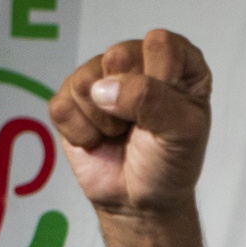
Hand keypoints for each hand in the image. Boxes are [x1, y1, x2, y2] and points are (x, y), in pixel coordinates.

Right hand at [49, 29, 211, 215]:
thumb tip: (103, 90)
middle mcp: (136, 59)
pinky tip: (97, 140)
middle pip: (117, 55)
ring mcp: (99, 76)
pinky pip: (62, 107)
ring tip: (119, 134)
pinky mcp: (69, 99)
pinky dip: (81, 134)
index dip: (160, 81)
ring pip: (85, 82)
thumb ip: (153, 100)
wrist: (141, 203)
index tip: (167, 113)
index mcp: (175, 59)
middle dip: (128, 103)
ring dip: (104, 121)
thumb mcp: (183, 133)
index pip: (159, 44)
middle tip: (141, 126)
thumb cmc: (169, 162)